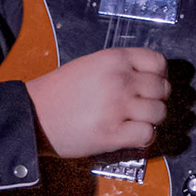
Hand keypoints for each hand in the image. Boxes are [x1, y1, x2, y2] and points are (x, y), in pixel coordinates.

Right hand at [26, 48, 170, 157]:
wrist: (33, 114)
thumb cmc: (58, 91)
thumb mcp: (89, 65)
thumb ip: (119, 68)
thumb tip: (148, 79)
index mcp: (114, 59)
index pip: (158, 62)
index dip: (159, 76)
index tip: (151, 84)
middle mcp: (120, 80)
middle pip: (162, 89)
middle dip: (156, 99)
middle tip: (143, 106)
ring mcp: (117, 107)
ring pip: (159, 113)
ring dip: (151, 119)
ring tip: (135, 121)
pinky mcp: (112, 133)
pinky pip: (147, 135)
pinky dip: (144, 137)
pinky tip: (131, 134)